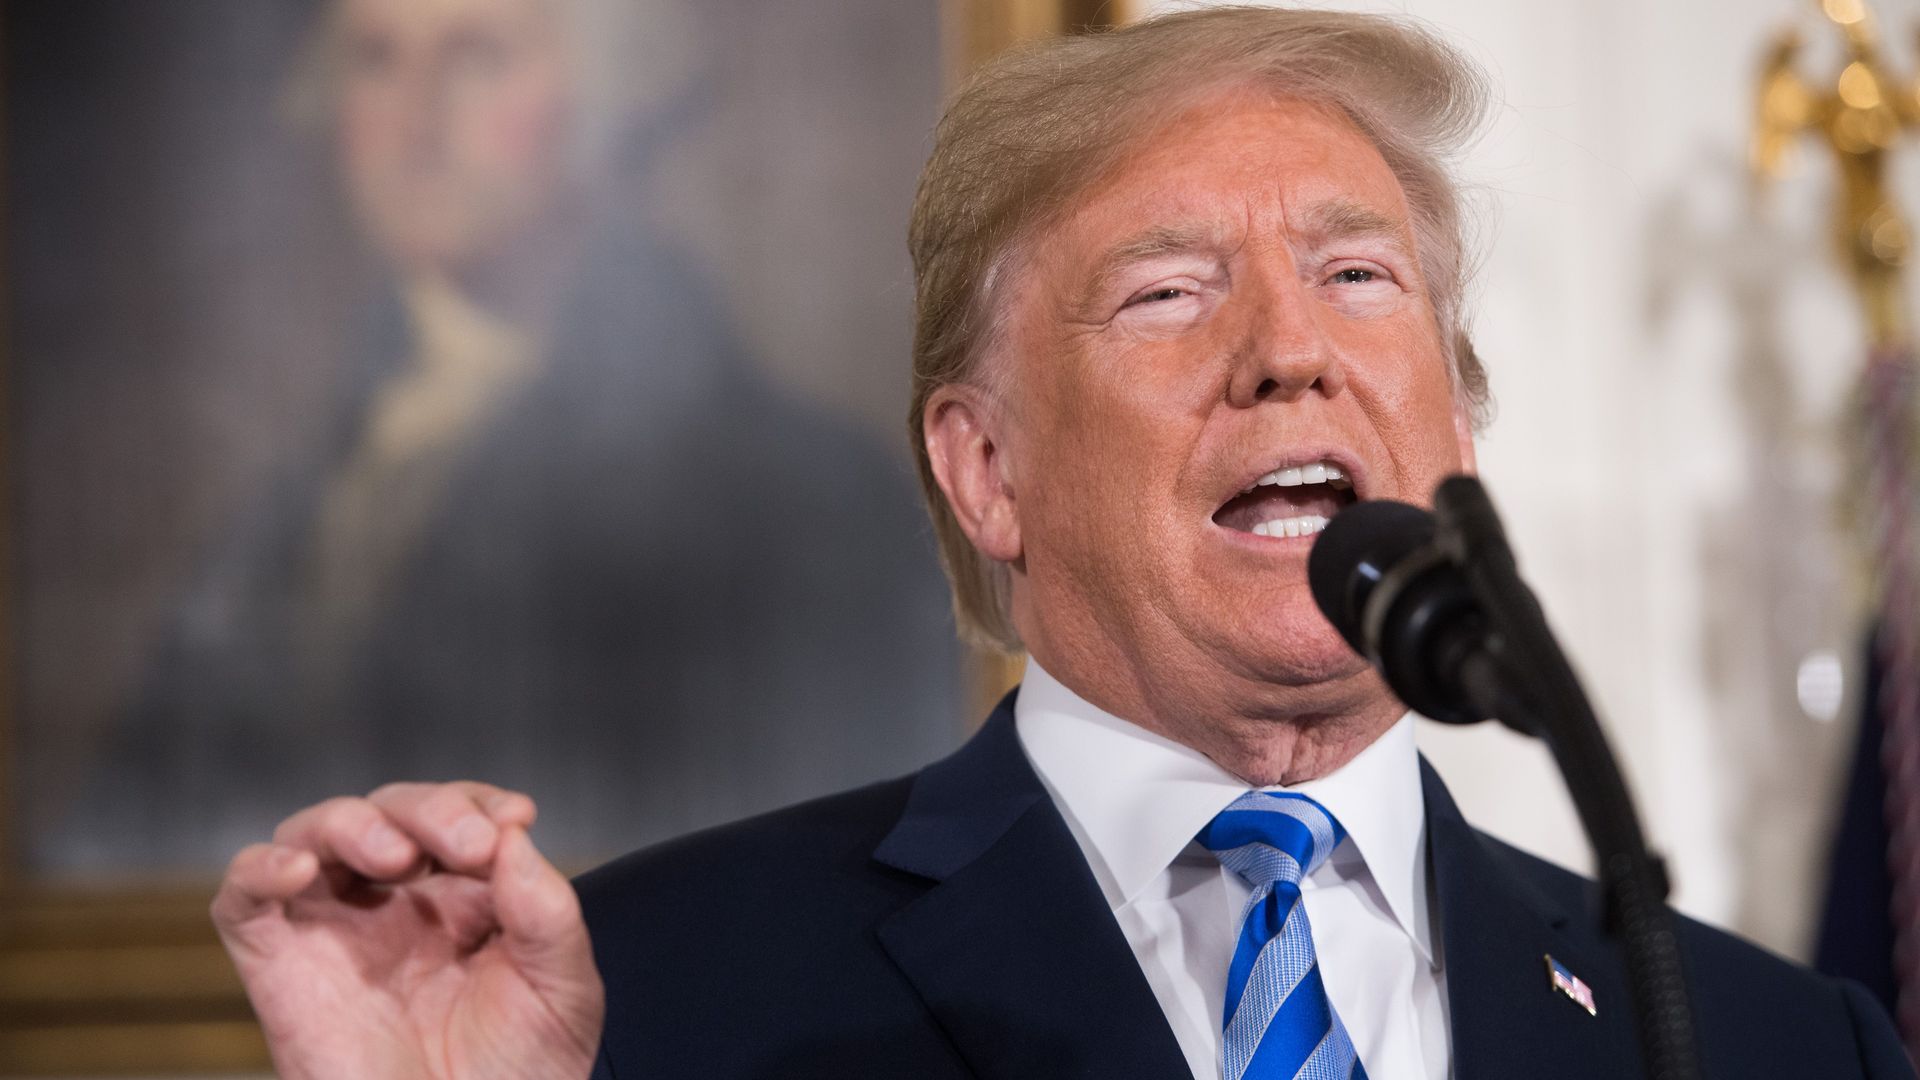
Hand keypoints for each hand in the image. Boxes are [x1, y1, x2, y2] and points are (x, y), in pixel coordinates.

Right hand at [212, 782, 604, 1079]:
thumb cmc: (517, 1078)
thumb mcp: (562, 989)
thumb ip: (547, 911)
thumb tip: (513, 836)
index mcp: (462, 901)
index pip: (458, 816)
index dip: (479, 802)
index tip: (515, 816)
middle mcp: (394, 906)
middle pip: (391, 812)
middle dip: (433, 811)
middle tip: (472, 846)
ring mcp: (334, 933)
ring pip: (315, 835)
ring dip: (354, 823)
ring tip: (397, 857)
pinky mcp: (281, 969)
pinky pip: (242, 900)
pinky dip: (258, 869)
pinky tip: (295, 869)